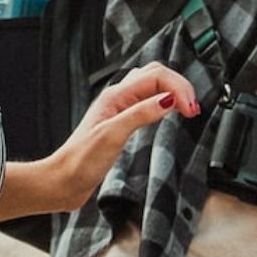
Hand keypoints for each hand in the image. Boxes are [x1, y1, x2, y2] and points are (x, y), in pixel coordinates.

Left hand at [38, 63, 197, 213]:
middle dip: (180, 86)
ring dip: (173, 90)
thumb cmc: (80, 162)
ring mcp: (120, 109)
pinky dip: (165, 101)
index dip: (178, 88)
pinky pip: (148, 100)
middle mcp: (118, 98)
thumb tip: (168, 100)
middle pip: (156, 74)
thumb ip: (140, 114)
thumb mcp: (112, 136)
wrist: (63, 182)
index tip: (191, 110)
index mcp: (115, 96)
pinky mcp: (123, 122)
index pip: (156, 76)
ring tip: (187, 107)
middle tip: (193, 108)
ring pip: (153, 85)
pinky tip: (169, 112)